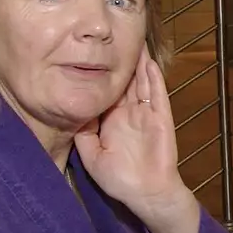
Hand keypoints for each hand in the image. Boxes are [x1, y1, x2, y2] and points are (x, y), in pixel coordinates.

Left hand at [75, 51, 193, 232]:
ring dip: (140, 64)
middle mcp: (129, 114)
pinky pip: (157, 95)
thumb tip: (73, 113)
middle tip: (117, 39)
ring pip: (142, 83)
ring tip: (136, 42)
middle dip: (123, 62)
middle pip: (126, 82)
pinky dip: (154, 79)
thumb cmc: (119, 179)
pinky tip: (149, 63)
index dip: (101, 74)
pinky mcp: (160, 118)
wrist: (146, 193)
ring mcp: (146, 114)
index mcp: (112, 121)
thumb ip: (82, 135)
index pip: (107, 92)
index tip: (92, 56)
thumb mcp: (91, 156)